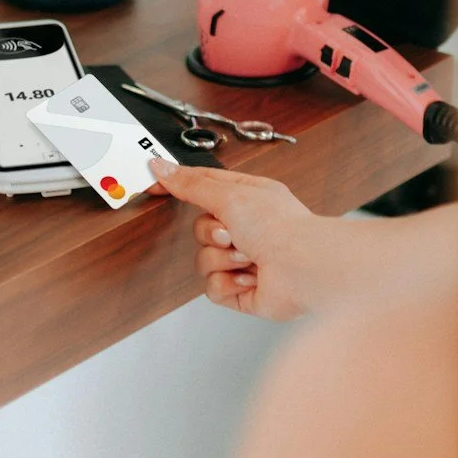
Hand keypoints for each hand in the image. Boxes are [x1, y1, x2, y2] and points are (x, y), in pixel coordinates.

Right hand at [153, 162, 330, 321]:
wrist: (303, 268)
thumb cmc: (280, 227)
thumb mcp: (229, 194)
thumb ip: (191, 183)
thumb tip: (162, 167)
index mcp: (247, 198)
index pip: (202, 187)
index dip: (178, 186)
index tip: (154, 186)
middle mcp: (247, 229)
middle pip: (199, 229)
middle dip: (211, 234)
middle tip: (232, 233)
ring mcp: (244, 261)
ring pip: (204, 260)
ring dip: (222, 259)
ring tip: (248, 257)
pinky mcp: (242, 290)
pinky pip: (213, 288)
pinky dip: (229, 283)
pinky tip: (251, 278)